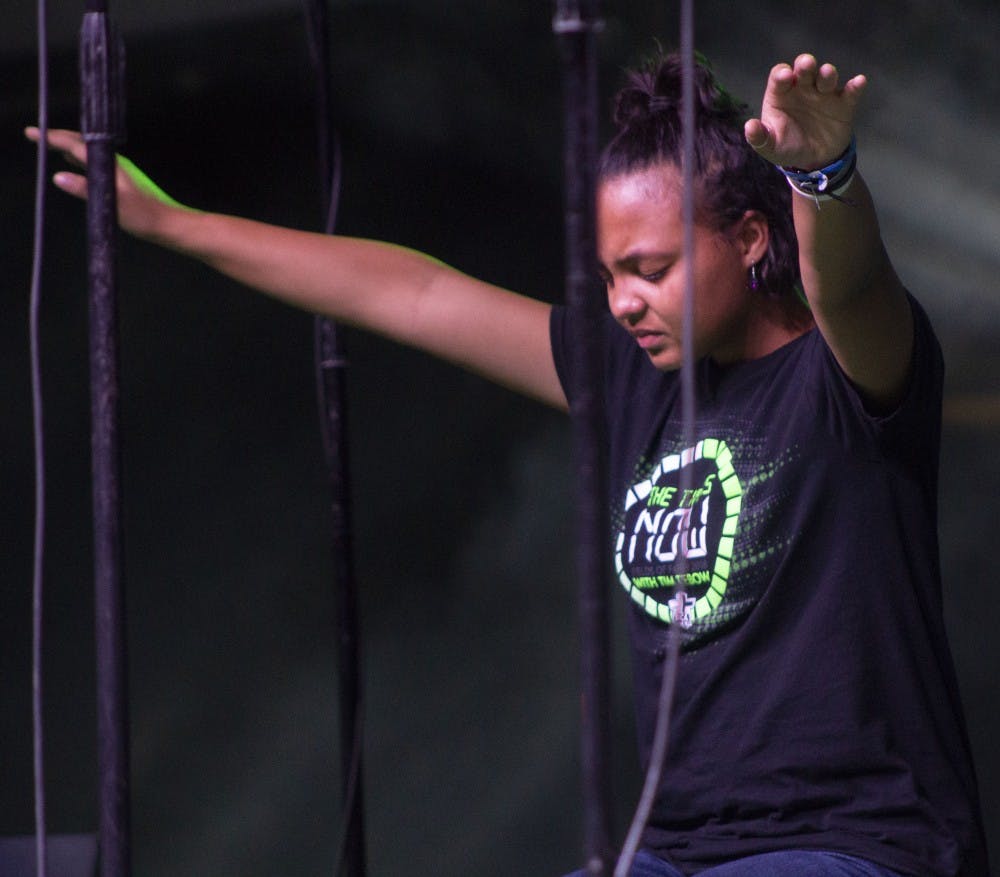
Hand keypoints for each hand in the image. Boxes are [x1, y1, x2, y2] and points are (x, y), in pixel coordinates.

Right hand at [24, 127, 191, 238]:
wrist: (167, 225)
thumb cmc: (143, 217)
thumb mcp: (112, 205)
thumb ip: (86, 190)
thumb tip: (58, 177)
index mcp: (109, 165)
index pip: (75, 145)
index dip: (52, 138)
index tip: (32, 132)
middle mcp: (112, 163)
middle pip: (80, 143)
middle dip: (57, 137)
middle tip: (35, 134)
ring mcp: (115, 171)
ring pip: (85, 151)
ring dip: (66, 144)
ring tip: (49, 143)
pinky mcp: (118, 180)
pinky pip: (91, 162)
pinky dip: (77, 156)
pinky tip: (72, 160)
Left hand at [744, 54, 865, 169]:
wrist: (813, 161)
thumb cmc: (787, 147)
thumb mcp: (771, 147)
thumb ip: (760, 138)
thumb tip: (749, 126)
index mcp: (782, 94)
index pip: (780, 76)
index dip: (782, 74)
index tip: (785, 77)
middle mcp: (803, 88)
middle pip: (804, 69)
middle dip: (806, 64)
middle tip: (807, 65)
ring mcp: (824, 93)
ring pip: (827, 77)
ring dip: (827, 74)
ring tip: (827, 74)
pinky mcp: (843, 104)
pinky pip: (851, 93)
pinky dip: (855, 87)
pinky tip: (858, 82)